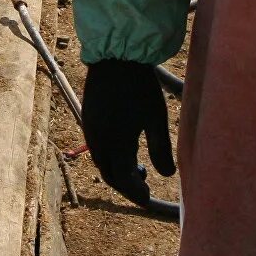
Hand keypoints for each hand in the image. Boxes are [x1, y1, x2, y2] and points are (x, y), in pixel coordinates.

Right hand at [81, 59, 174, 205]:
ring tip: (138, 167)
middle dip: (126, 185)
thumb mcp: (156, 118)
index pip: (123, 181)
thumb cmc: (139, 86)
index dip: (136, 193)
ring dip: (117, 170)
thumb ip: (161, 149)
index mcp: (114, 144)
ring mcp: (90, 129)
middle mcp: (97, 141)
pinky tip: (126, 147)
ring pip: (101, 161)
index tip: (148, 199)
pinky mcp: (88, 118)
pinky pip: (97, 147)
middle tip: (144, 185)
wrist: (115, 56)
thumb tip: (168, 175)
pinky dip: (110, 156)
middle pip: (109, 175)